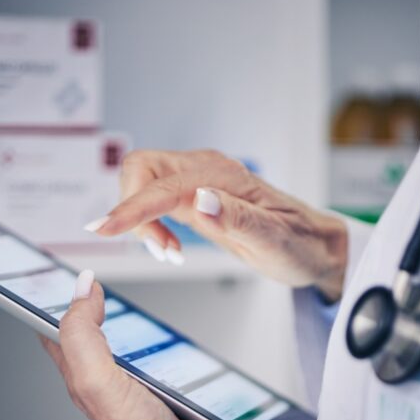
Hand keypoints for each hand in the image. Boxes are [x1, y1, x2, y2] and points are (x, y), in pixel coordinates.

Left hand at [40, 270, 229, 419]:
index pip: (56, 331)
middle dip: (87, 309)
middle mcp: (105, 385)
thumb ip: (83, 331)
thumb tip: (82, 286)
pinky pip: (163, 366)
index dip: (49, 302)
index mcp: (81, 377)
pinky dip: (165, 350)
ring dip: (129, 329)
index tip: (48, 275)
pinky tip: (174, 345)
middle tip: (89, 284)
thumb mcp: (98, 378)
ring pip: (128, 350)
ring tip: (124, 308)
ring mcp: (137, 392)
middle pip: (90, 337)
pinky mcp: (168, 400)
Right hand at [89, 149, 348, 301]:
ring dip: (141, 219)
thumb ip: (238, 219)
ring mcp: (199, 181)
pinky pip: (155, 199)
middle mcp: (207, 170)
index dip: (132, 207)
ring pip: (143, 183)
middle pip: (142, 168)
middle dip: (133, 208)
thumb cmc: (301, 244)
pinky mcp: (195, 197)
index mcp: (223, 176)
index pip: (163, 183)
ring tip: (169, 251)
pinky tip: (170, 247)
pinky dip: (150, 223)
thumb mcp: (275, 240)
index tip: (105, 229)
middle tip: (159, 248)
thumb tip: (202, 200)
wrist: (315, 247)